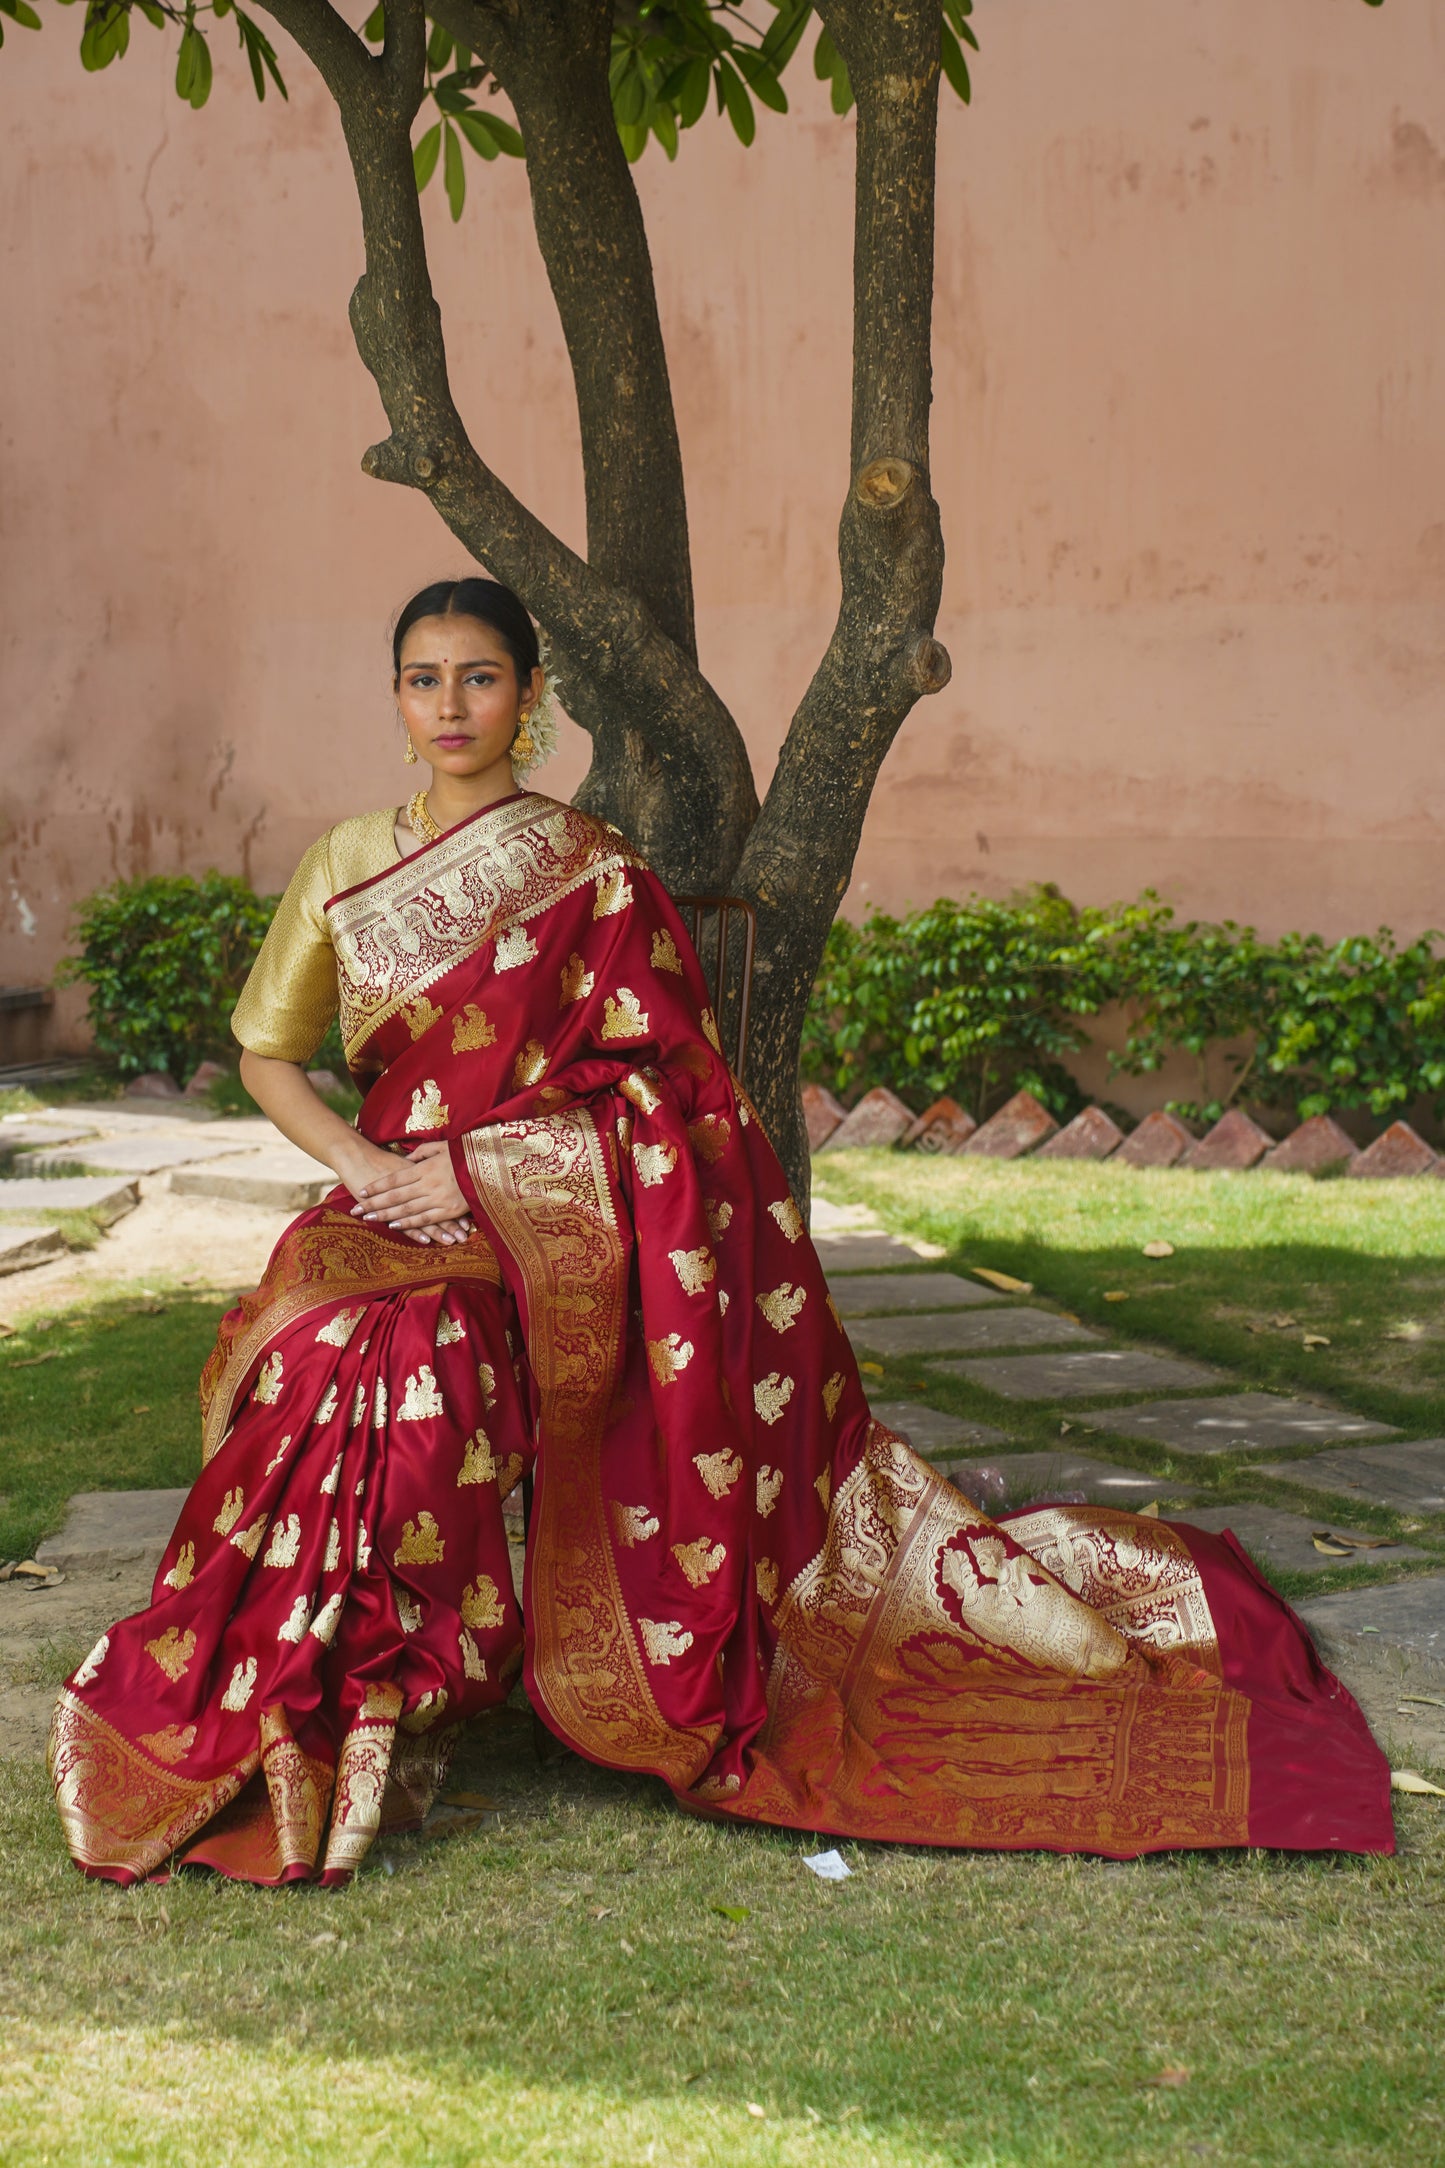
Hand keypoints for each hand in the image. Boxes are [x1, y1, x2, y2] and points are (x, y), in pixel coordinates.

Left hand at [347, 1140, 472, 1243]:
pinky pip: (425, 1219)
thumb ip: (423, 1152)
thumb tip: (407, 1159)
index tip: (362, 1191)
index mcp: (426, 1168)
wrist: (493, 1168)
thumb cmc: (467, 1154)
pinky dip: (408, 1223)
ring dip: (385, 1215)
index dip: (377, 1186)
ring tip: (369, 1219)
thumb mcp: (443, 1146)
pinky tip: (394, 1225)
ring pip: (406, 1209)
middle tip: (356, 1209)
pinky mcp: (450, 1211)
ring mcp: (438, 1199)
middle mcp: (428, 1184)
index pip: (395, 1178)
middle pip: (395, 1196)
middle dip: (374, 1203)